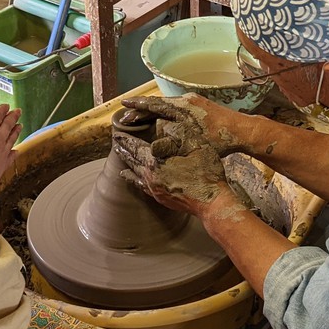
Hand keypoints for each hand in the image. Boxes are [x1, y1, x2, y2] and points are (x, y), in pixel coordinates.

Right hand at [0, 104, 20, 182]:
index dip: (1, 110)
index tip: (5, 106)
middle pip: (7, 125)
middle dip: (12, 117)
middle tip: (17, 112)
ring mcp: (2, 152)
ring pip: (12, 139)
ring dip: (16, 131)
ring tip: (20, 126)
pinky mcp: (2, 165)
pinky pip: (11, 157)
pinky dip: (14, 152)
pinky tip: (16, 151)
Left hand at [112, 132, 236, 216]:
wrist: (213, 202)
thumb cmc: (206, 171)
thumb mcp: (194, 144)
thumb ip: (177, 133)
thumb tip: (164, 126)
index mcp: (156, 161)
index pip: (135, 147)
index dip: (126, 139)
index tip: (116, 133)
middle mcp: (150, 176)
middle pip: (132, 161)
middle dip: (123, 150)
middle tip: (115, 143)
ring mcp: (155, 189)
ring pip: (135, 174)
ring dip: (127, 164)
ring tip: (121, 157)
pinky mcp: (161, 198)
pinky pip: (141, 186)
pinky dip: (133, 179)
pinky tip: (129, 177)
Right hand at [120, 94, 249, 156]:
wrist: (242, 130)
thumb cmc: (220, 140)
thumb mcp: (194, 143)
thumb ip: (174, 143)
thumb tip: (153, 148)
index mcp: (183, 108)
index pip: (155, 104)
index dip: (138, 106)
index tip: (124, 105)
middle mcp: (186, 100)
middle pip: (158, 103)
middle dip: (141, 108)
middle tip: (126, 113)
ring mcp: (193, 101)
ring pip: (167, 104)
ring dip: (152, 110)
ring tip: (138, 116)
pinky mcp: (198, 105)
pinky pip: (176, 106)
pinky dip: (164, 111)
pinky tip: (159, 118)